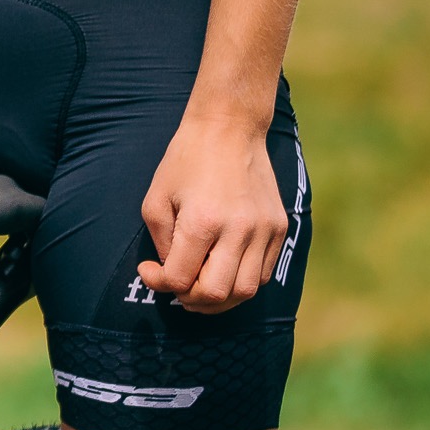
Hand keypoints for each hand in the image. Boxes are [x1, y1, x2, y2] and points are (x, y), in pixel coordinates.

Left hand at [137, 115, 286, 313]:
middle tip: (177, 289)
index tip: (149, 270)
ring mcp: (264, 231)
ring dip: (220, 298)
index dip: (160, 283)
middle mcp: (238, 230)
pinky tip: (222, 271)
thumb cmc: (185, 161)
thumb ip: (162, 243)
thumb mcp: (156, 199)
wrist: (229, 129)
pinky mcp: (280, 228)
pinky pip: (263, 273)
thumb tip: (172, 276)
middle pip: (218, 293)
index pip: (182, 278)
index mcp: (202, 221)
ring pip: (246, 290)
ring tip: (199, 288)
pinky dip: (241, 282)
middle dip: (192, 299)